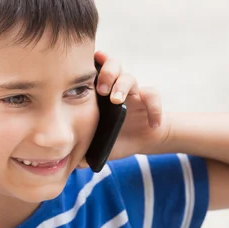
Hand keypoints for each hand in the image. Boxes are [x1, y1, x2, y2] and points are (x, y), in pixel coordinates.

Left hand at [79, 51, 168, 166]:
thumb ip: (84, 149)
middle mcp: (115, 87)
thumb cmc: (113, 137)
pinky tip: (152, 124)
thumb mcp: (98, 144)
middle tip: (100, 89)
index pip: (94, 71)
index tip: (84, 67)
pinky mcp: (148, 102)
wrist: (139, 140)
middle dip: (107, 72)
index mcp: (99, 93)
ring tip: (117, 101)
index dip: (90, 65)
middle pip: (113, 65)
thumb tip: (74, 163)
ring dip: (123, 86)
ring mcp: (133, 93)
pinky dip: (154, 109)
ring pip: (130, 77)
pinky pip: (153, 96)